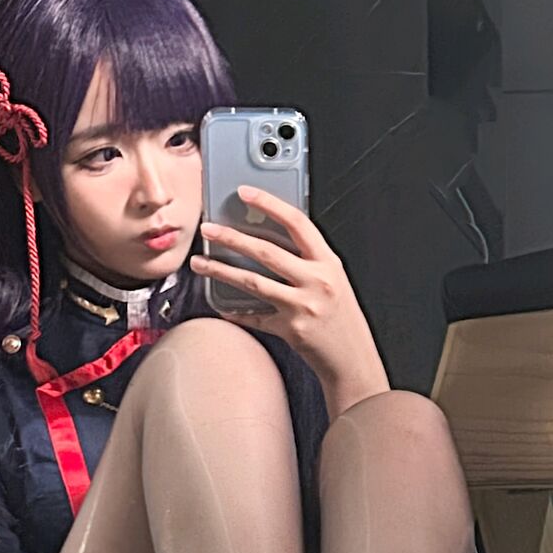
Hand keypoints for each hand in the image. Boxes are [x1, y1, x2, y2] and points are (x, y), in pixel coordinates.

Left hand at [190, 186, 388, 414]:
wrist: (353, 359)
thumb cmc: (342, 318)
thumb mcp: (333, 280)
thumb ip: (307, 261)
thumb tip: (266, 241)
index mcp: (328, 262)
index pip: (297, 222)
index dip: (269, 204)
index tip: (244, 193)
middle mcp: (317, 281)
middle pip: (267, 252)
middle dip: (232, 237)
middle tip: (207, 229)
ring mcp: (303, 306)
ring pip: (253, 282)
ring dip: (221, 271)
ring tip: (199, 263)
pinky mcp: (291, 330)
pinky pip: (255, 318)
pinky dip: (236, 312)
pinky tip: (221, 308)